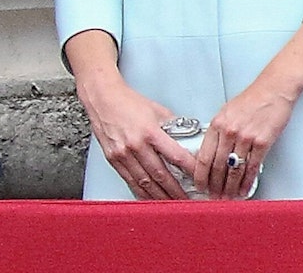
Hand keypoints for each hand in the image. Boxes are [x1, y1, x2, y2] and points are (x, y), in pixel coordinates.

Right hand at [77, 73, 197, 199]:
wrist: (101, 97)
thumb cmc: (127, 101)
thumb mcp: (156, 110)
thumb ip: (173, 127)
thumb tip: (188, 140)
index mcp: (150, 131)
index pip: (176, 156)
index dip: (190, 171)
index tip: (201, 180)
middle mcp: (135, 145)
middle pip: (161, 175)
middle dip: (177, 191)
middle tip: (188, 201)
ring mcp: (123, 154)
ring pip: (145, 183)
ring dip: (160, 197)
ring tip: (172, 204)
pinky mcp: (113, 159)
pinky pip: (130, 181)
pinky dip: (142, 193)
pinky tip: (151, 199)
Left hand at [194, 81, 292, 198]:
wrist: (272, 91)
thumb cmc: (250, 101)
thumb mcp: (226, 112)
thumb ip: (217, 131)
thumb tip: (211, 152)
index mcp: (217, 124)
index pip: (203, 155)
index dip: (200, 174)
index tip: (199, 185)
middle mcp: (229, 131)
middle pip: (217, 166)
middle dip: (214, 185)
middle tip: (213, 197)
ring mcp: (245, 137)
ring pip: (234, 169)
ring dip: (230, 188)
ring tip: (227, 198)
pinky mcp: (263, 142)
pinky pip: (252, 167)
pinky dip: (247, 182)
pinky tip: (244, 190)